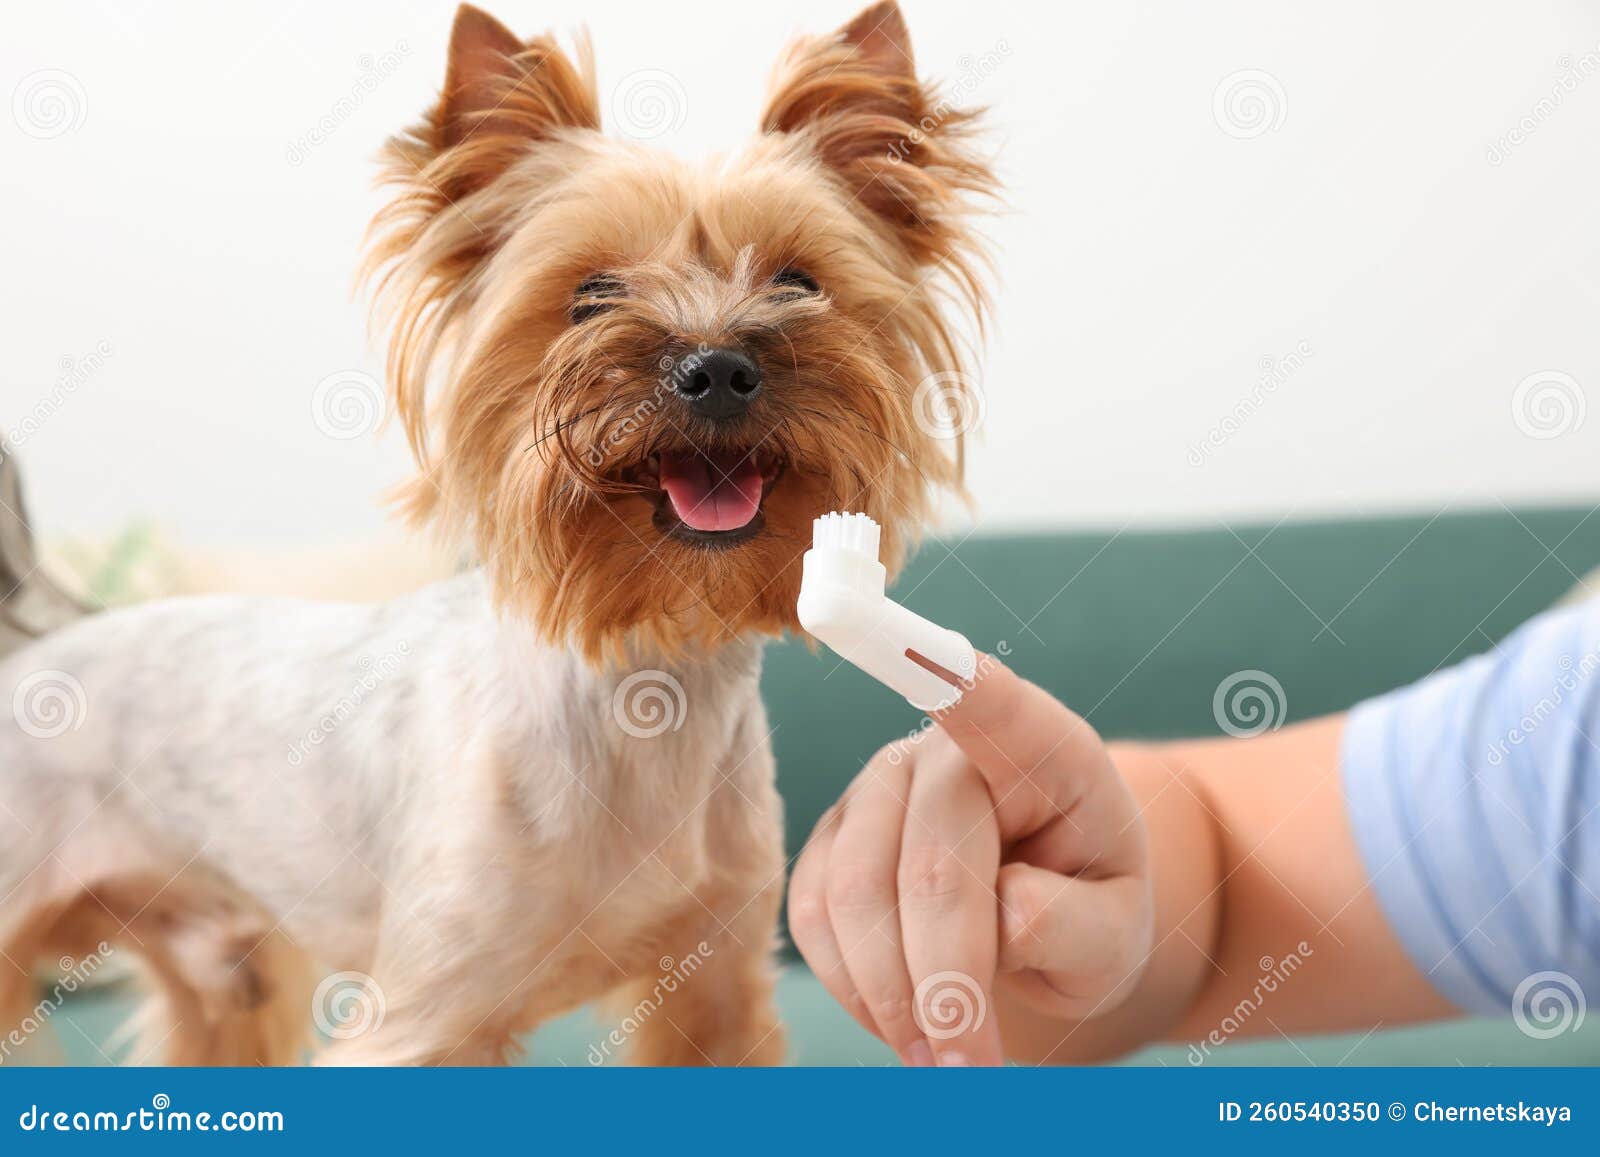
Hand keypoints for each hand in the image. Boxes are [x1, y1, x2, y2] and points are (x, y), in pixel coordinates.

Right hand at [787, 654, 1153, 1065]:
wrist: (1046, 911)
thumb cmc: (1090, 908)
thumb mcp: (1118, 933)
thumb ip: (1075, 925)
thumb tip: (1002, 915)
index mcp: (1048, 752)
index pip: (998, 707)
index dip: (960, 684)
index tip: (941, 663)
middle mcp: (952, 751)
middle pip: (927, 868)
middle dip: (943, 985)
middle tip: (970, 1072)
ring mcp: (880, 784)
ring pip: (852, 897)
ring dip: (890, 997)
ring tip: (941, 1057)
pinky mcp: (833, 831)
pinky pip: (812, 915)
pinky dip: (852, 985)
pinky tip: (900, 1015)